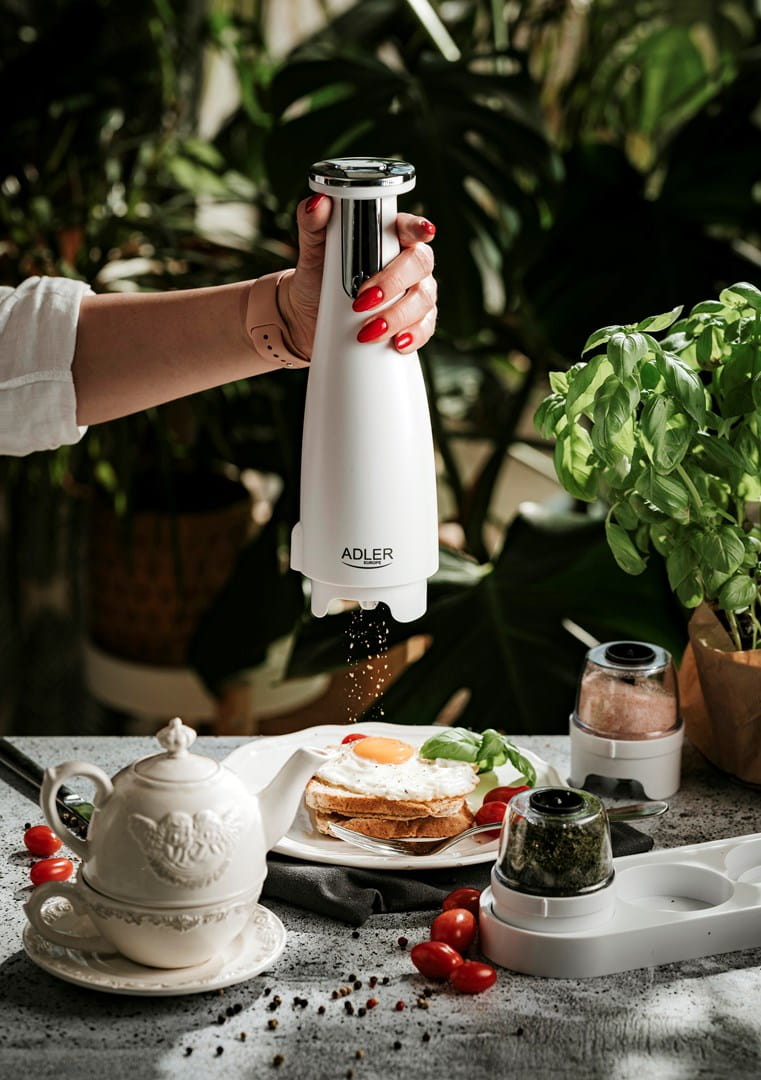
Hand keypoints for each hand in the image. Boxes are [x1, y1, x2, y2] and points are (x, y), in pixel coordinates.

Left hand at [278, 193, 436, 358]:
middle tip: (362, 300)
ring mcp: (413, 293)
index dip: (419, 228)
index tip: (422, 233)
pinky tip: (397, 343)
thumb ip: (313, 224)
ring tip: (368, 330)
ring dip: (398, 316)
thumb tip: (318, 204)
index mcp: (388, 237)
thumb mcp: (311, 250)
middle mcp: (407, 263)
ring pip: (424, 299)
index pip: (410, 227)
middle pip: (421, 264)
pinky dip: (413, 336)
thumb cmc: (316, 277)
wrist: (308, 317)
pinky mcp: (412, 322)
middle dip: (394, 282)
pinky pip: (425, 328)